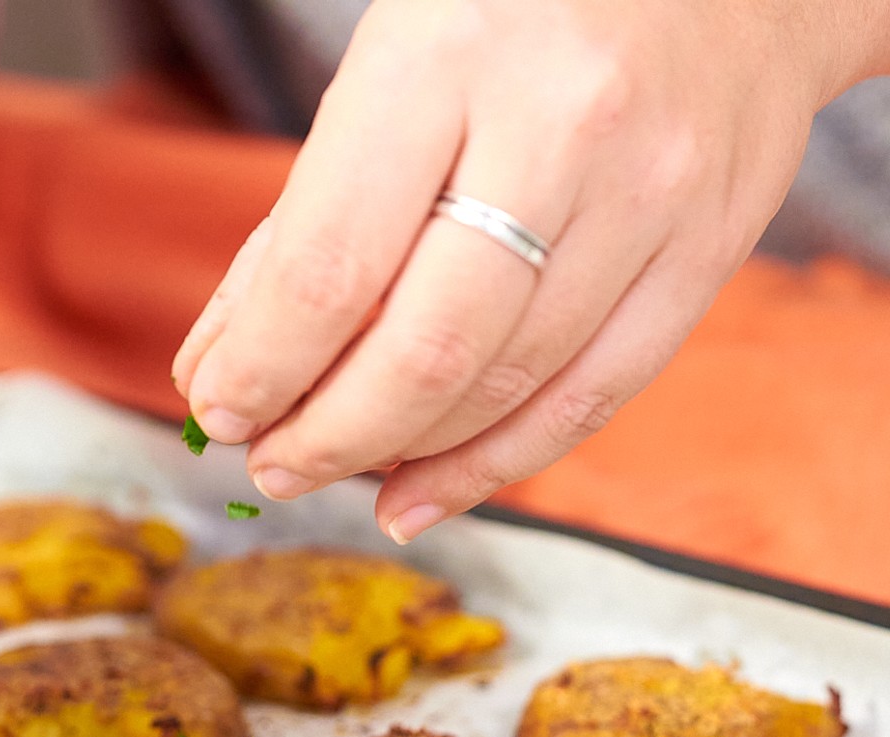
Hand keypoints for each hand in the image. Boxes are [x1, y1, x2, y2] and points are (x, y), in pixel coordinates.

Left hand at [173, 0, 879, 541]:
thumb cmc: (516, 11)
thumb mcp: (384, 72)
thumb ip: (299, 222)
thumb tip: (222, 367)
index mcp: (446, 61)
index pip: (331, 267)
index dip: (263, 368)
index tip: (219, 411)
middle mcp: (561, 128)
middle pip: (424, 353)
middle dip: (326, 436)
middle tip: (270, 464)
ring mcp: (652, 194)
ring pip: (507, 387)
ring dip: (399, 456)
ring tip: (332, 471)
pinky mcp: (710, 249)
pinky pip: (592, 398)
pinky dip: (494, 465)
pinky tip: (422, 494)